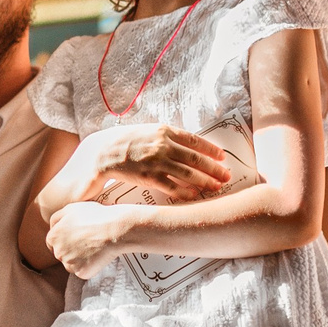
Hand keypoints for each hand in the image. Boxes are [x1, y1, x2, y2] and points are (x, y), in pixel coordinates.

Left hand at [46, 201, 132, 278]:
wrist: (113, 229)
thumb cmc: (94, 216)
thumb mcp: (70, 209)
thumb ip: (57, 218)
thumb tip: (52, 227)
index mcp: (53, 237)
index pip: (52, 243)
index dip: (63, 240)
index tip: (73, 240)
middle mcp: (58, 252)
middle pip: (61, 254)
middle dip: (71, 250)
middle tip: (86, 243)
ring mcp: (69, 264)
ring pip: (71, 264)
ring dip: (79, 259)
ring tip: (93, 248)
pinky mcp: (81, 272)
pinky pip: (83, 271)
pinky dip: (89, 266)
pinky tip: (97, 256)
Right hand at [82, 122, 229, 199]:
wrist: (100, 152)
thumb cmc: (123, 141)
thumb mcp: (146, 131)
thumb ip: (165, 136)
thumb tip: (185, 144)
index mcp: (163, 131)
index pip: (194, 140)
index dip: (211, 149)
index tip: (222, 157)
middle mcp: (162, 145)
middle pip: (196, 158)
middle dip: (214, 168)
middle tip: (227, 176)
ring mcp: (156, 162)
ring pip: (188, 173)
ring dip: (205, 181)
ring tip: (216, 187)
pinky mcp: (148, 177)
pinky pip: (172, 187)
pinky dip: (185, 192)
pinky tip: (195, 195)